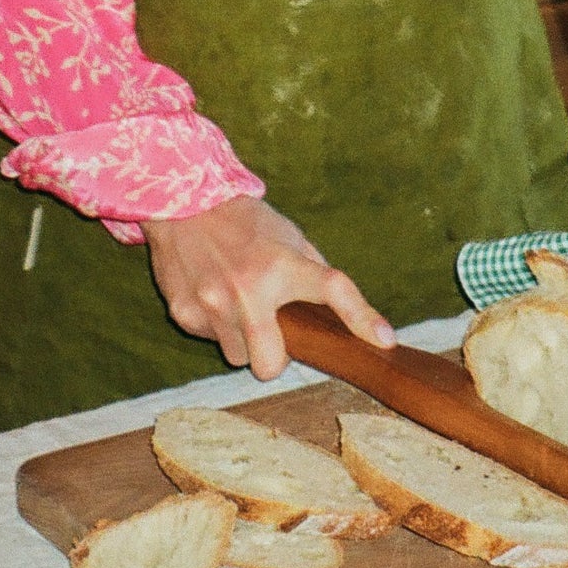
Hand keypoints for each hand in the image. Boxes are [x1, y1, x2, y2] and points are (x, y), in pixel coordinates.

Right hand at [144, 195, 394, 380]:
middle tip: (272, 334)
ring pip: (237, 356)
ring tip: (235, 304)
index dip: (362, 318)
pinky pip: (209, 339)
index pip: (333, 290)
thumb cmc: (243, 222)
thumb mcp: (287, 236)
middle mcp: (248, 288)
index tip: (384, 339)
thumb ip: (312, 272)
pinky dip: (214, 326)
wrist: (183, 203)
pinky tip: (211, 295)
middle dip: (273, 359)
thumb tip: (342, 311)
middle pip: (270, 364)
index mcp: (283, 264)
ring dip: (242, 340)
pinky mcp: (184, 313)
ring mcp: (213, 304)